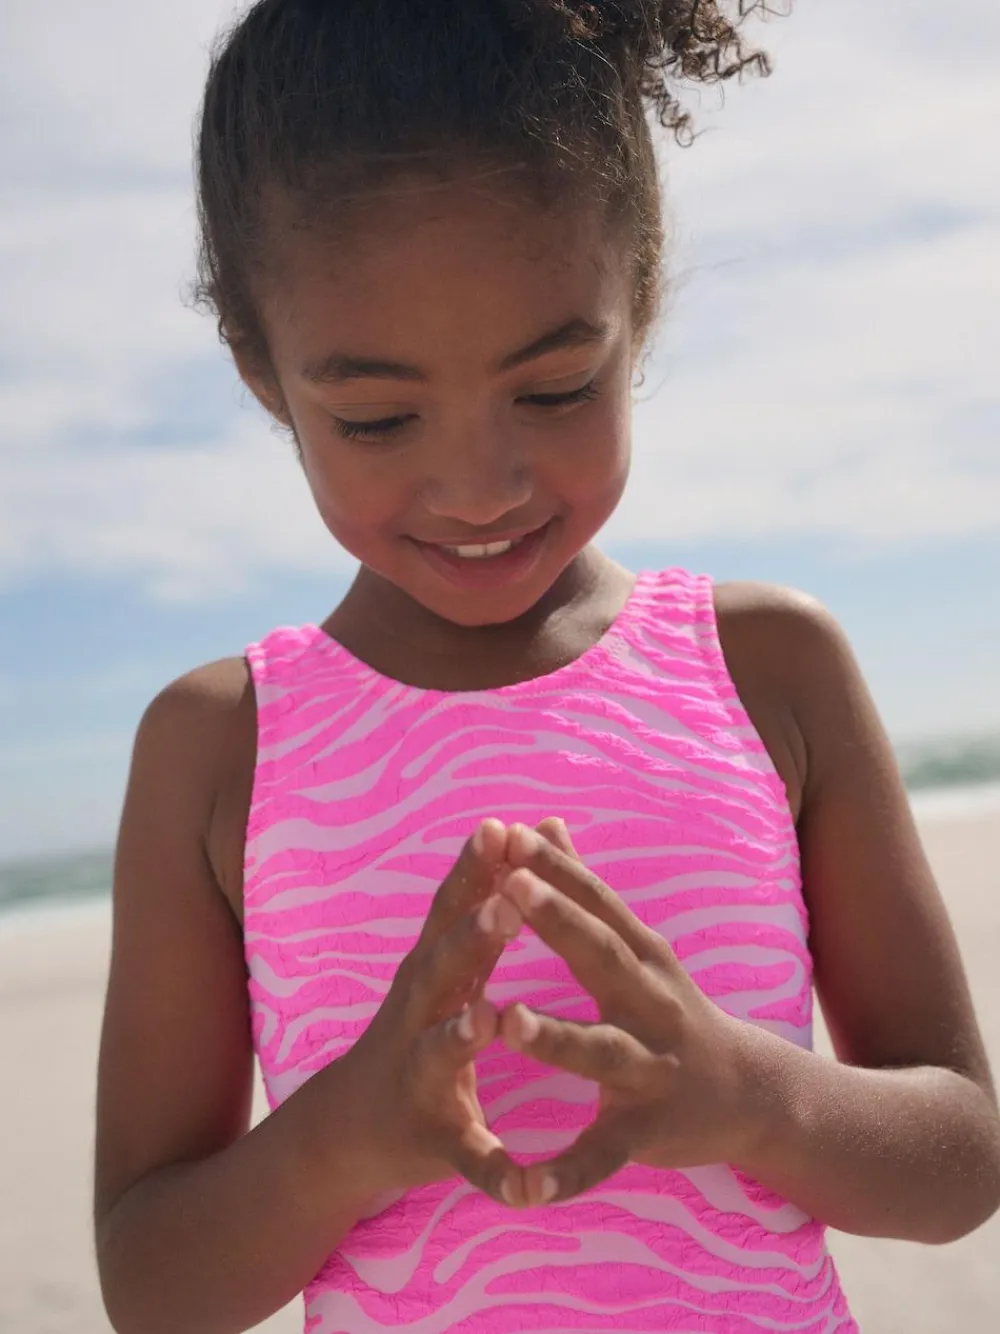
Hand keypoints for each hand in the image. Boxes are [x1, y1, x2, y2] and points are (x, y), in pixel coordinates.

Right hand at [341, 819, 525, 1201]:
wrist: (350, 1127)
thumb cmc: (417, 1029)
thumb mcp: (446, 963)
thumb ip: (478, 900)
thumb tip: (504, 825)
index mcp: (432, 972)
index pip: (453, 911)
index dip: (474, 870)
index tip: (500, 827)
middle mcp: (418, 1017)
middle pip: (443, 968)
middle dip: (473, 935)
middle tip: (507, 901)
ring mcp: (421, 1077)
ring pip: (441, 1051)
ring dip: (464, 1034)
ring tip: (491, 1016)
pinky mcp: (436, 1139)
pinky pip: (468, 1157)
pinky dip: (495, 1169)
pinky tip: (525, 1185)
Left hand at [493, 820, 759, 1207]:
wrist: (752, 1094)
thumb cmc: (669, 1006)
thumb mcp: (634, 945)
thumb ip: (582, 887)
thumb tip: (545, 822)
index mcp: (641, 957)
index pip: (595, 902)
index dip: (556, 869)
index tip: (512, 834)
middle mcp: (651, 1004)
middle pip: (601, 958)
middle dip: (558, 923)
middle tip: (511, 888)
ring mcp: (652, 1068)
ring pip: (599, 1051)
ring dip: (553, 1037)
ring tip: (505, 1021)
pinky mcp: (647, 1131)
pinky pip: (601, 1155)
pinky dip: (565, 1174)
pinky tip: (523, 1189)